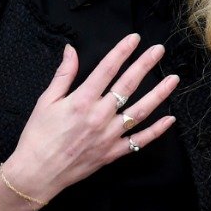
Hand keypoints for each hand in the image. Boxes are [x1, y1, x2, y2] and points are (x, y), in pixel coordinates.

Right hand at [1, 35, 179, 200]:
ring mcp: (109, 135)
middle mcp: (99, 115)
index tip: (134, 39)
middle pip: (127, 85)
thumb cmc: (38, 136)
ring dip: (159, 94)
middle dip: (145, 65)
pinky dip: (157, 130)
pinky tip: (170, 119)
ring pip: (140, 111)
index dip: (122, 51)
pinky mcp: (112, 152)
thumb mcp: (46, 101)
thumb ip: (63, 74)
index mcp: (81, 100)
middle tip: (159, 50)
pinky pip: (139, 140)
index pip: (107, 69)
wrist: (37, 172)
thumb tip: (71, 50)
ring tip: (173, 79)